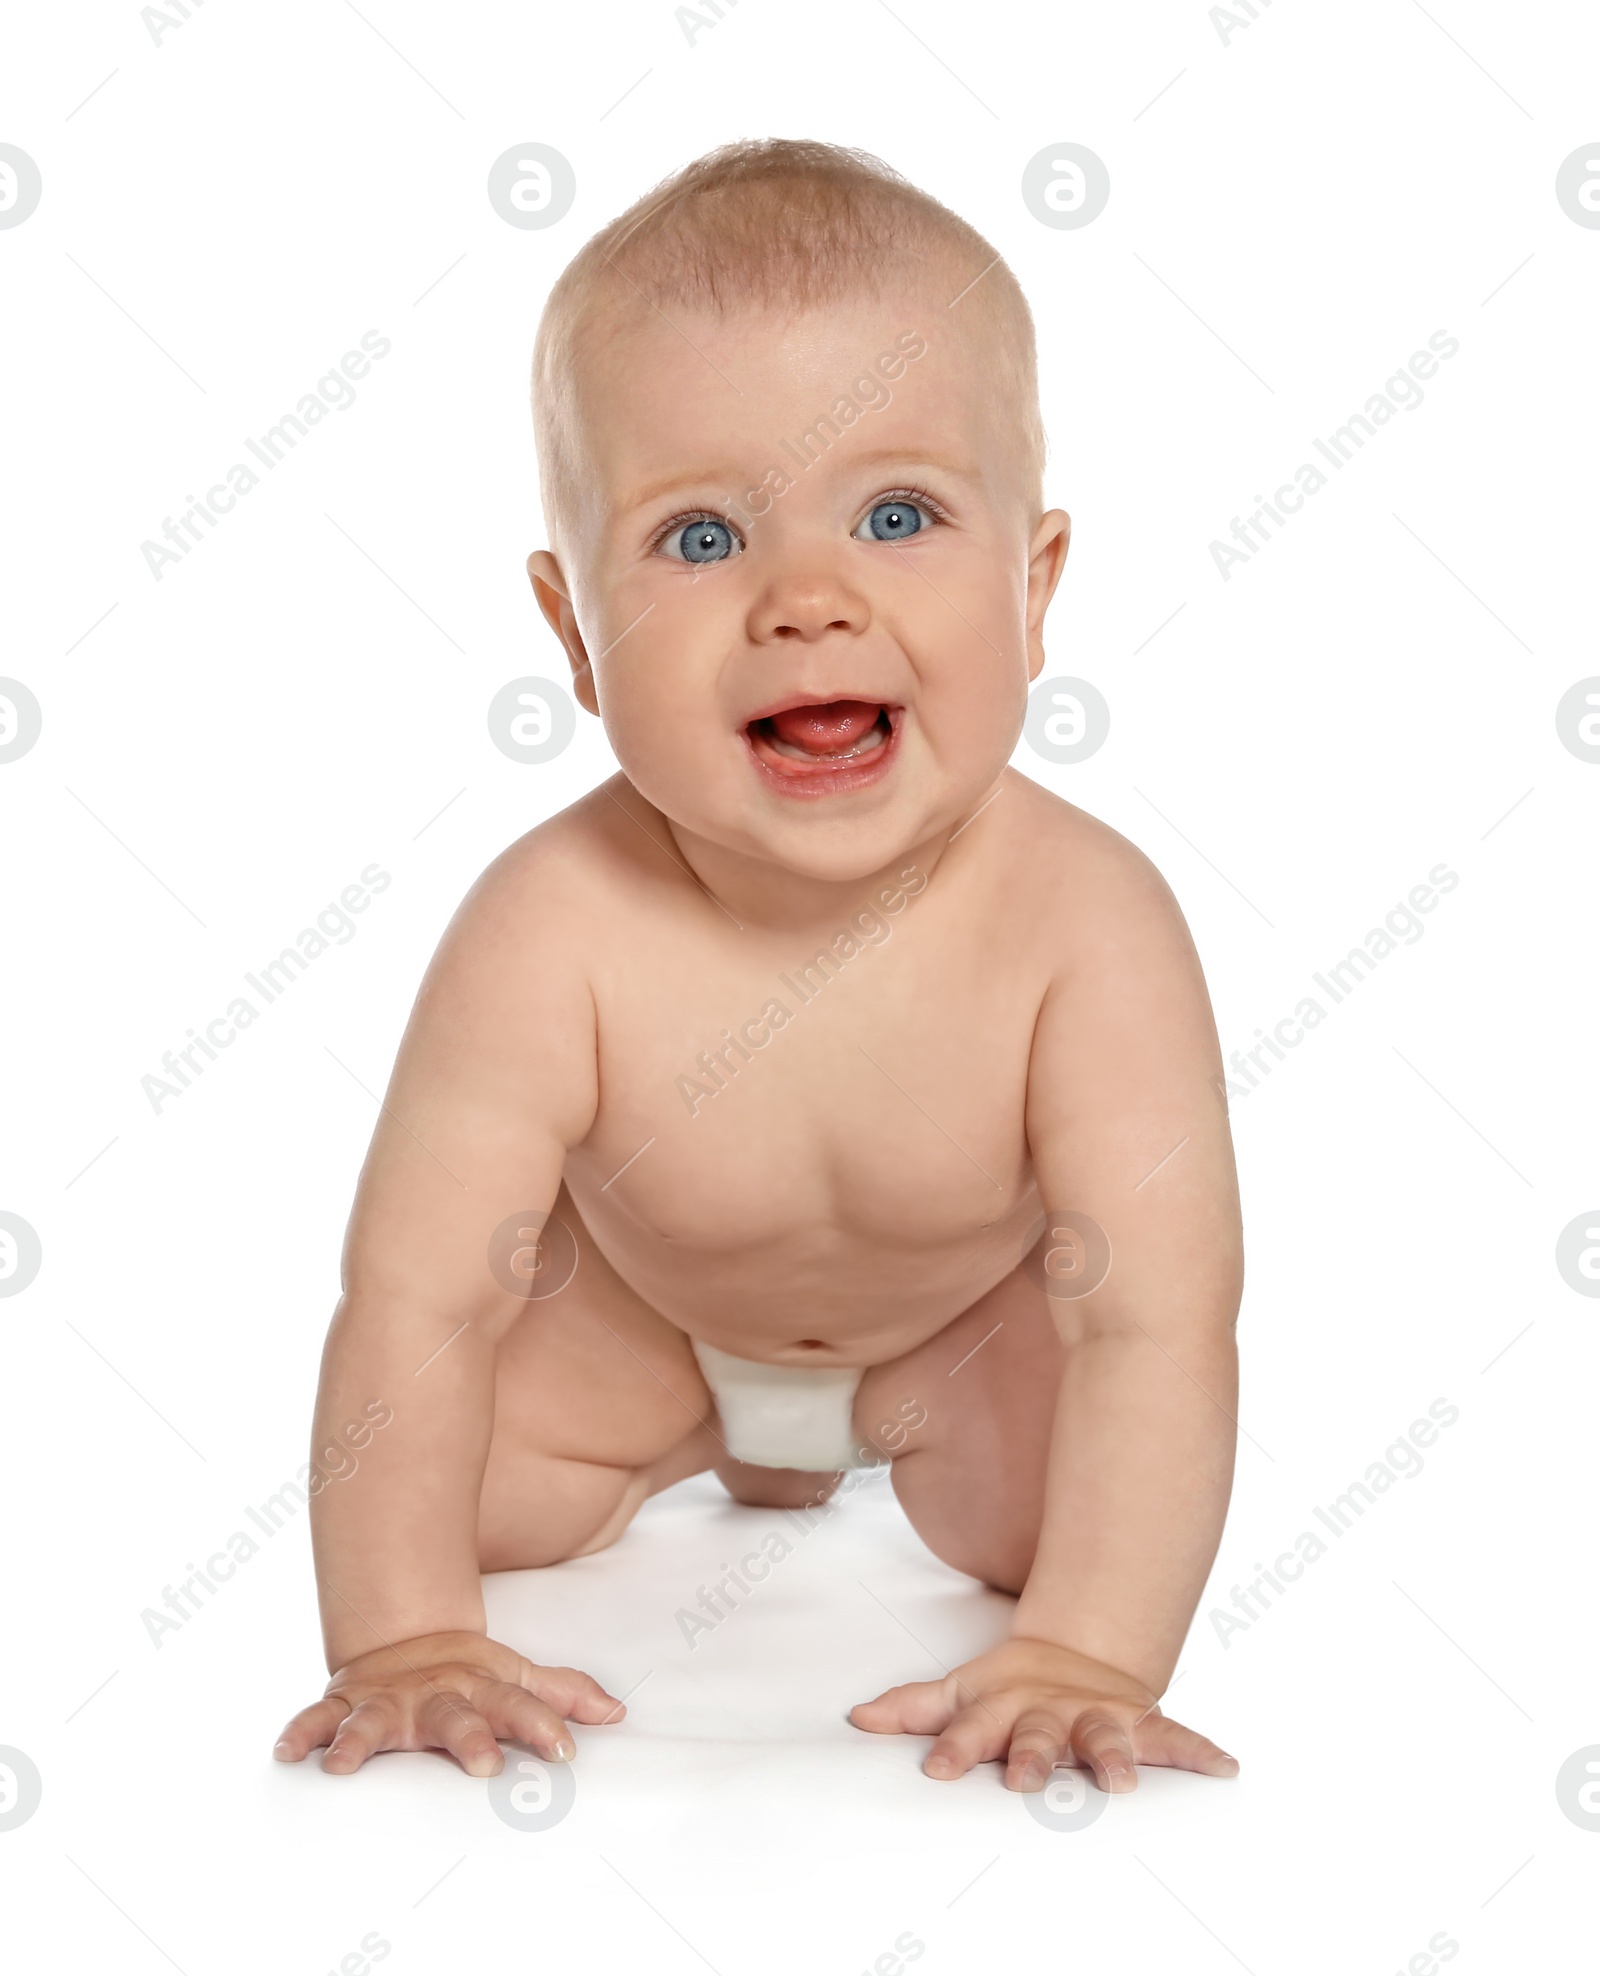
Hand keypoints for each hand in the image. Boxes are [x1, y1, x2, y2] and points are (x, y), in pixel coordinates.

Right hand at [273, 1631, 625, 1776]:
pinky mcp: (346, 1705)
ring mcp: (387, 1700)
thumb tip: (617, 1713)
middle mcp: (434, 1695)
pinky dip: (303, 1732)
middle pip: (454, 1717)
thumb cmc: (468, 1672)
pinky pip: (319, 1718)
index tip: (566, 1749)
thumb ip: (562, 1695)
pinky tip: (288, 1751)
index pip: (517, 1705)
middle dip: (468, 1739)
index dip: (543, 1724)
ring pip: (376, 1720)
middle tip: (482, 1765)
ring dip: (360, 1739)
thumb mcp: (516, 1677)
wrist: (405, 1636)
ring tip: (346, 1762)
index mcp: (479, 1688)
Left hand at [848, 1636, 1236, 1792]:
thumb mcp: (963, 1691)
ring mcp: (1100, 1717)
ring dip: (1116, 1757)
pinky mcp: (1142, 1723)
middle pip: (1041, 1735)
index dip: (957, 1748)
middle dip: (1033, 1757)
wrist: (1080, 1653)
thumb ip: (916, 1710)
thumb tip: (858, 1720)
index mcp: (1007, 1706)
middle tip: (1025, 1780)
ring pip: (1109, 1737)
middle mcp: (1054, 1712)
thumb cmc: (1014, 1687)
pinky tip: (1225, 1768)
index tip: (938, 1770)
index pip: (974, 1728)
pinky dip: (1202, 1751)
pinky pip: (1177, 1738)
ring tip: (1122, 1782)